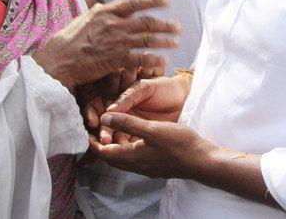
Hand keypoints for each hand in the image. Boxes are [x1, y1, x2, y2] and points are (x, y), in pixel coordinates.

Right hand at [33, 0, 180, 90]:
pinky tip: (163, 61)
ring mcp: (116, 42)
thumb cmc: (69, 38)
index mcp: (106, 12)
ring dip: (164, 40)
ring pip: (147, 40)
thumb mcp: (82, 14)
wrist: (59, 60)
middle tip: (178, 26)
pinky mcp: (115, 60)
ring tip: (176, 42)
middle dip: (165, 24)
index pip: (134, 2)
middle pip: (146, 22)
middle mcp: (114, 25)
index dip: (153, 0)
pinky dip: (154, 60)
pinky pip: (140, 59)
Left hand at [89, 113, 211, 179]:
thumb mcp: (152, 129)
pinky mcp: (155, 164)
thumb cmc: (178, 143)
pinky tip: (133, 135)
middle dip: (101, 144)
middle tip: (95, 130)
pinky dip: (128, 146)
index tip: (84, 132)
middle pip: (112, 156)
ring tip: (112, 130)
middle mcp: (137, 165)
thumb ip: (128, 123)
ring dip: (116, 144)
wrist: (201, 160)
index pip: (104, 151)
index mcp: (132, 156)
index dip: (92, 142)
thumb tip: (105, 117)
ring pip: (124, 156)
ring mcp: (147, 166)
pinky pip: (135, 156)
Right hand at [99, 74, 191, 143]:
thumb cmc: (164, 88)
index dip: (93, 113)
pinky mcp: (141, 137)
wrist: (184, 97)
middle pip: (105, 125)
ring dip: (112, 142)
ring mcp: (132, 126)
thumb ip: (127, 97)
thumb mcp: (144, 88)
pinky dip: (125, 148)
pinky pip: (128, 145)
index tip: (94, 121)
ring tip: (113, 145)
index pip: (99, 107)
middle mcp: (123, 113)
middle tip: (105, 138)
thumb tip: (108, 111)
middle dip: (102, 132)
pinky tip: (125, 149)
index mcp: (121, 99)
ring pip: (115, 137)